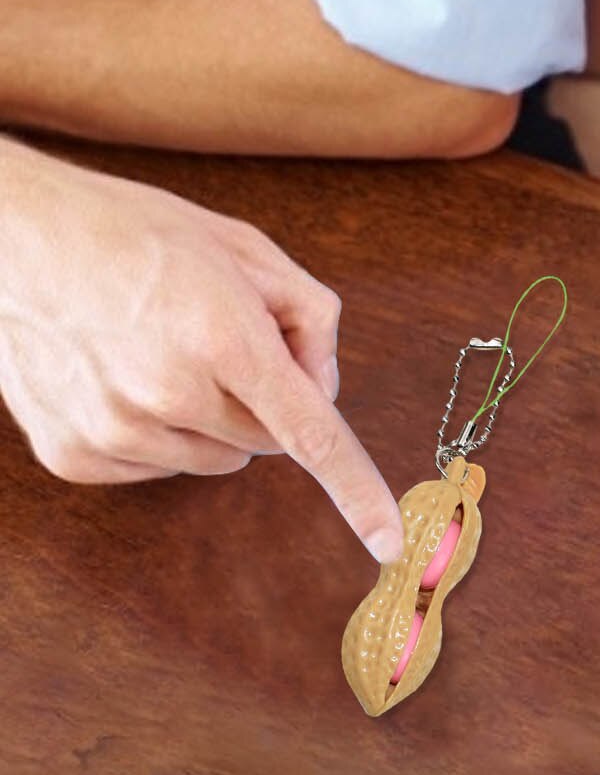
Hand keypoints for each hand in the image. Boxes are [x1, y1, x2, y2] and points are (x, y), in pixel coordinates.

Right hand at [0, 144, 402, 561]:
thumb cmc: (143, 234)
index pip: (309, 433)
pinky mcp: (74, 457)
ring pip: (217, 458)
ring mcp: (115, 432)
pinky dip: (163, 430)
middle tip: (225, 337)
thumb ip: (310, 319)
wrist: (26, 239)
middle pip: (268, 441)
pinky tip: (129, 374)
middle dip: (266, 399)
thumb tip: (323, 390)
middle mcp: (169, 396)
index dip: (355, 489)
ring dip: (214, 416)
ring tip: (168, 349)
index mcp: (225, 339)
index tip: (387, 540)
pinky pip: (159, 465)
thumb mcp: (250, 251)